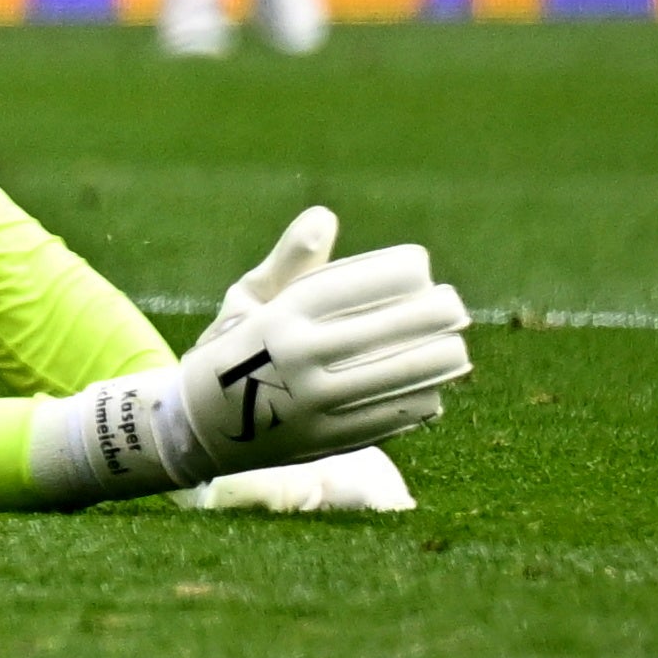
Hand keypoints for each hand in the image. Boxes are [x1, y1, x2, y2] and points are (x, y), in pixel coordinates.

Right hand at [35, 208, 469, 497]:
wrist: (200, 427)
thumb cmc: (231, 348)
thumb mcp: (247, 299)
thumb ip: (290, 262)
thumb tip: (325, 217)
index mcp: (277, 318)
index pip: (350, 286)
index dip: (394, 272)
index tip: (422, 264)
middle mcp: (298, 359)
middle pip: (383, 331)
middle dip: (430, 315)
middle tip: (455, 305)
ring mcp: (316, 405)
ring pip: (396, 379)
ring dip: (437, 361)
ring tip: (458, 348)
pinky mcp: (330, 441)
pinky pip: (390, 418)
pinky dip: (420, 400)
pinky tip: (434, 386)